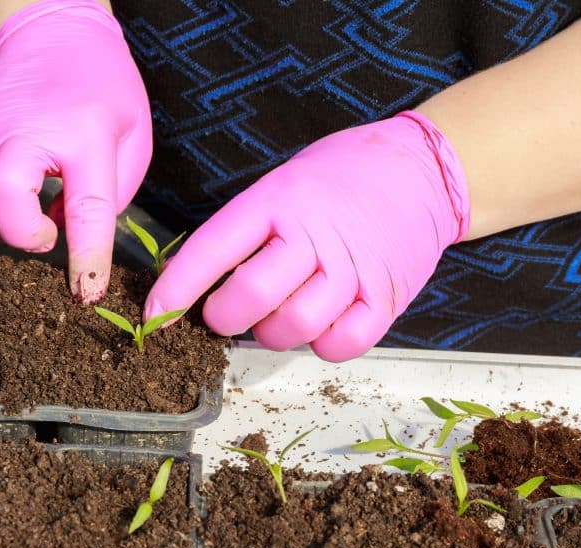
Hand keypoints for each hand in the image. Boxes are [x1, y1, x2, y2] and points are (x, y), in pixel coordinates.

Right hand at [0, 0, 151, 302]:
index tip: (85, 292)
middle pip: (3, 199)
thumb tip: (73, 242)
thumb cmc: (102, 91)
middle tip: (47, 232)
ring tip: (24, 215)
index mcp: (84, 133)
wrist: (52, 34)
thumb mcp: (132, 138)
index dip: (85, 257)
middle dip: (24, 236)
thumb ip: (110, 197)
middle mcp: (25, 130)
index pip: (85, 208)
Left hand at [144, 112, 469, 361]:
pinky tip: (320, 323)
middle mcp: (313, 235)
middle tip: (224, 312)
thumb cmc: (341, 176)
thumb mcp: (284, 181)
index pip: (213, 249)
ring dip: (271, 333)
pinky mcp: (385, 298)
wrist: (424, 168)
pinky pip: (340, 345)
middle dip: (223, 317)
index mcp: (278, 200)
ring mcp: (352, 269)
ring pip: (292, 328)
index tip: (155, 312)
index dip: (177, 288)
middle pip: (252, 297)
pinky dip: (321, 344)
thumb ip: (245, 228)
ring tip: (277, 313)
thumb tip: (192, 278)